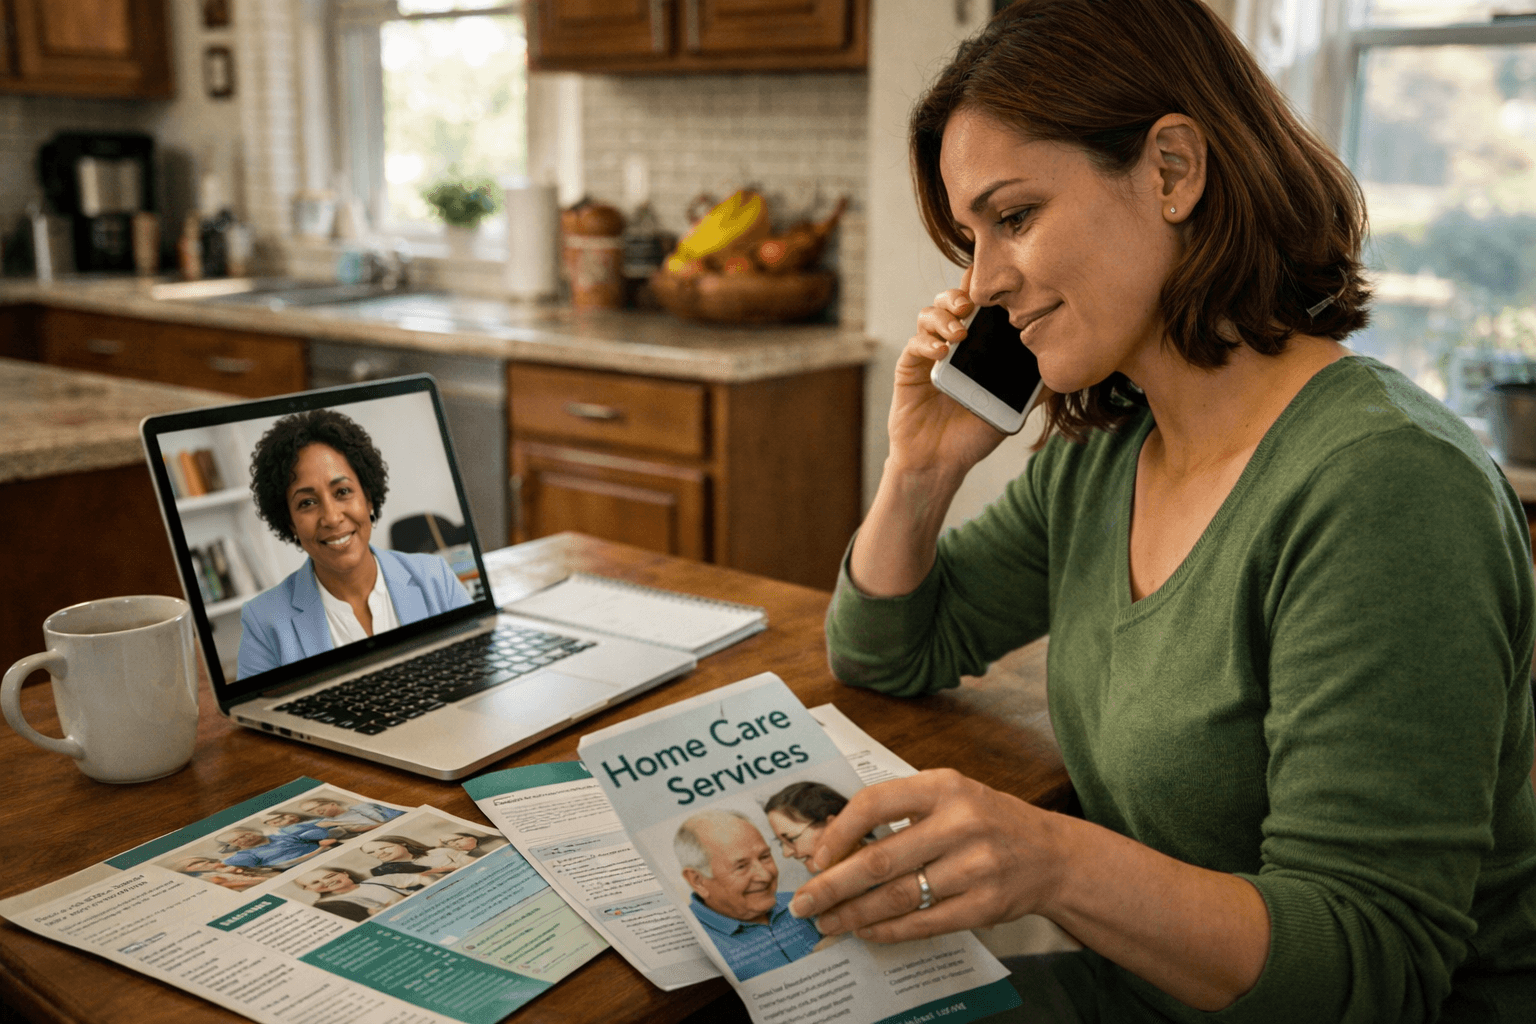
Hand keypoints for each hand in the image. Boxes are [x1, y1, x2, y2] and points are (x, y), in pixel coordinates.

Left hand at [787, 769, 1065, 942]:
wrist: (1052, 854)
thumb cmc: (987, 820)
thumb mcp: (948, 796)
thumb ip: (899, 810)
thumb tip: (836, 842)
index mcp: (944, 786)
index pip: (875, 803)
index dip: (837, 833)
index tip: (815, 857)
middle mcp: (960, 824)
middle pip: (879, 861)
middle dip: (832, 886)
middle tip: (803, 903)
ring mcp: (975, 867)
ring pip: (897, 897)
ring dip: (854, 914)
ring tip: (828, 922)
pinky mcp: (985, 906)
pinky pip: (923, 923)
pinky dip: (888, 931)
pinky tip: (866, 932)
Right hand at [888, 268, 1011, 478]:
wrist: (941, 461)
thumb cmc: (973, 434)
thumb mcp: (1011, 409)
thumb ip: (1032, 387)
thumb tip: (1068, 368)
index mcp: (976, 346)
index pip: (981, 306)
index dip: (986, 288)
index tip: (1000, 282)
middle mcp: (951, 343)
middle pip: (951, 300)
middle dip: (960, 294)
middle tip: (972, 305)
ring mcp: (928, 354)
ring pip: (929, 315)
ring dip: (944, 316)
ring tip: (960, 332)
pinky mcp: (909, 368)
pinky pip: (914, 344)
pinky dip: (927, 342)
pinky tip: (942, 352)